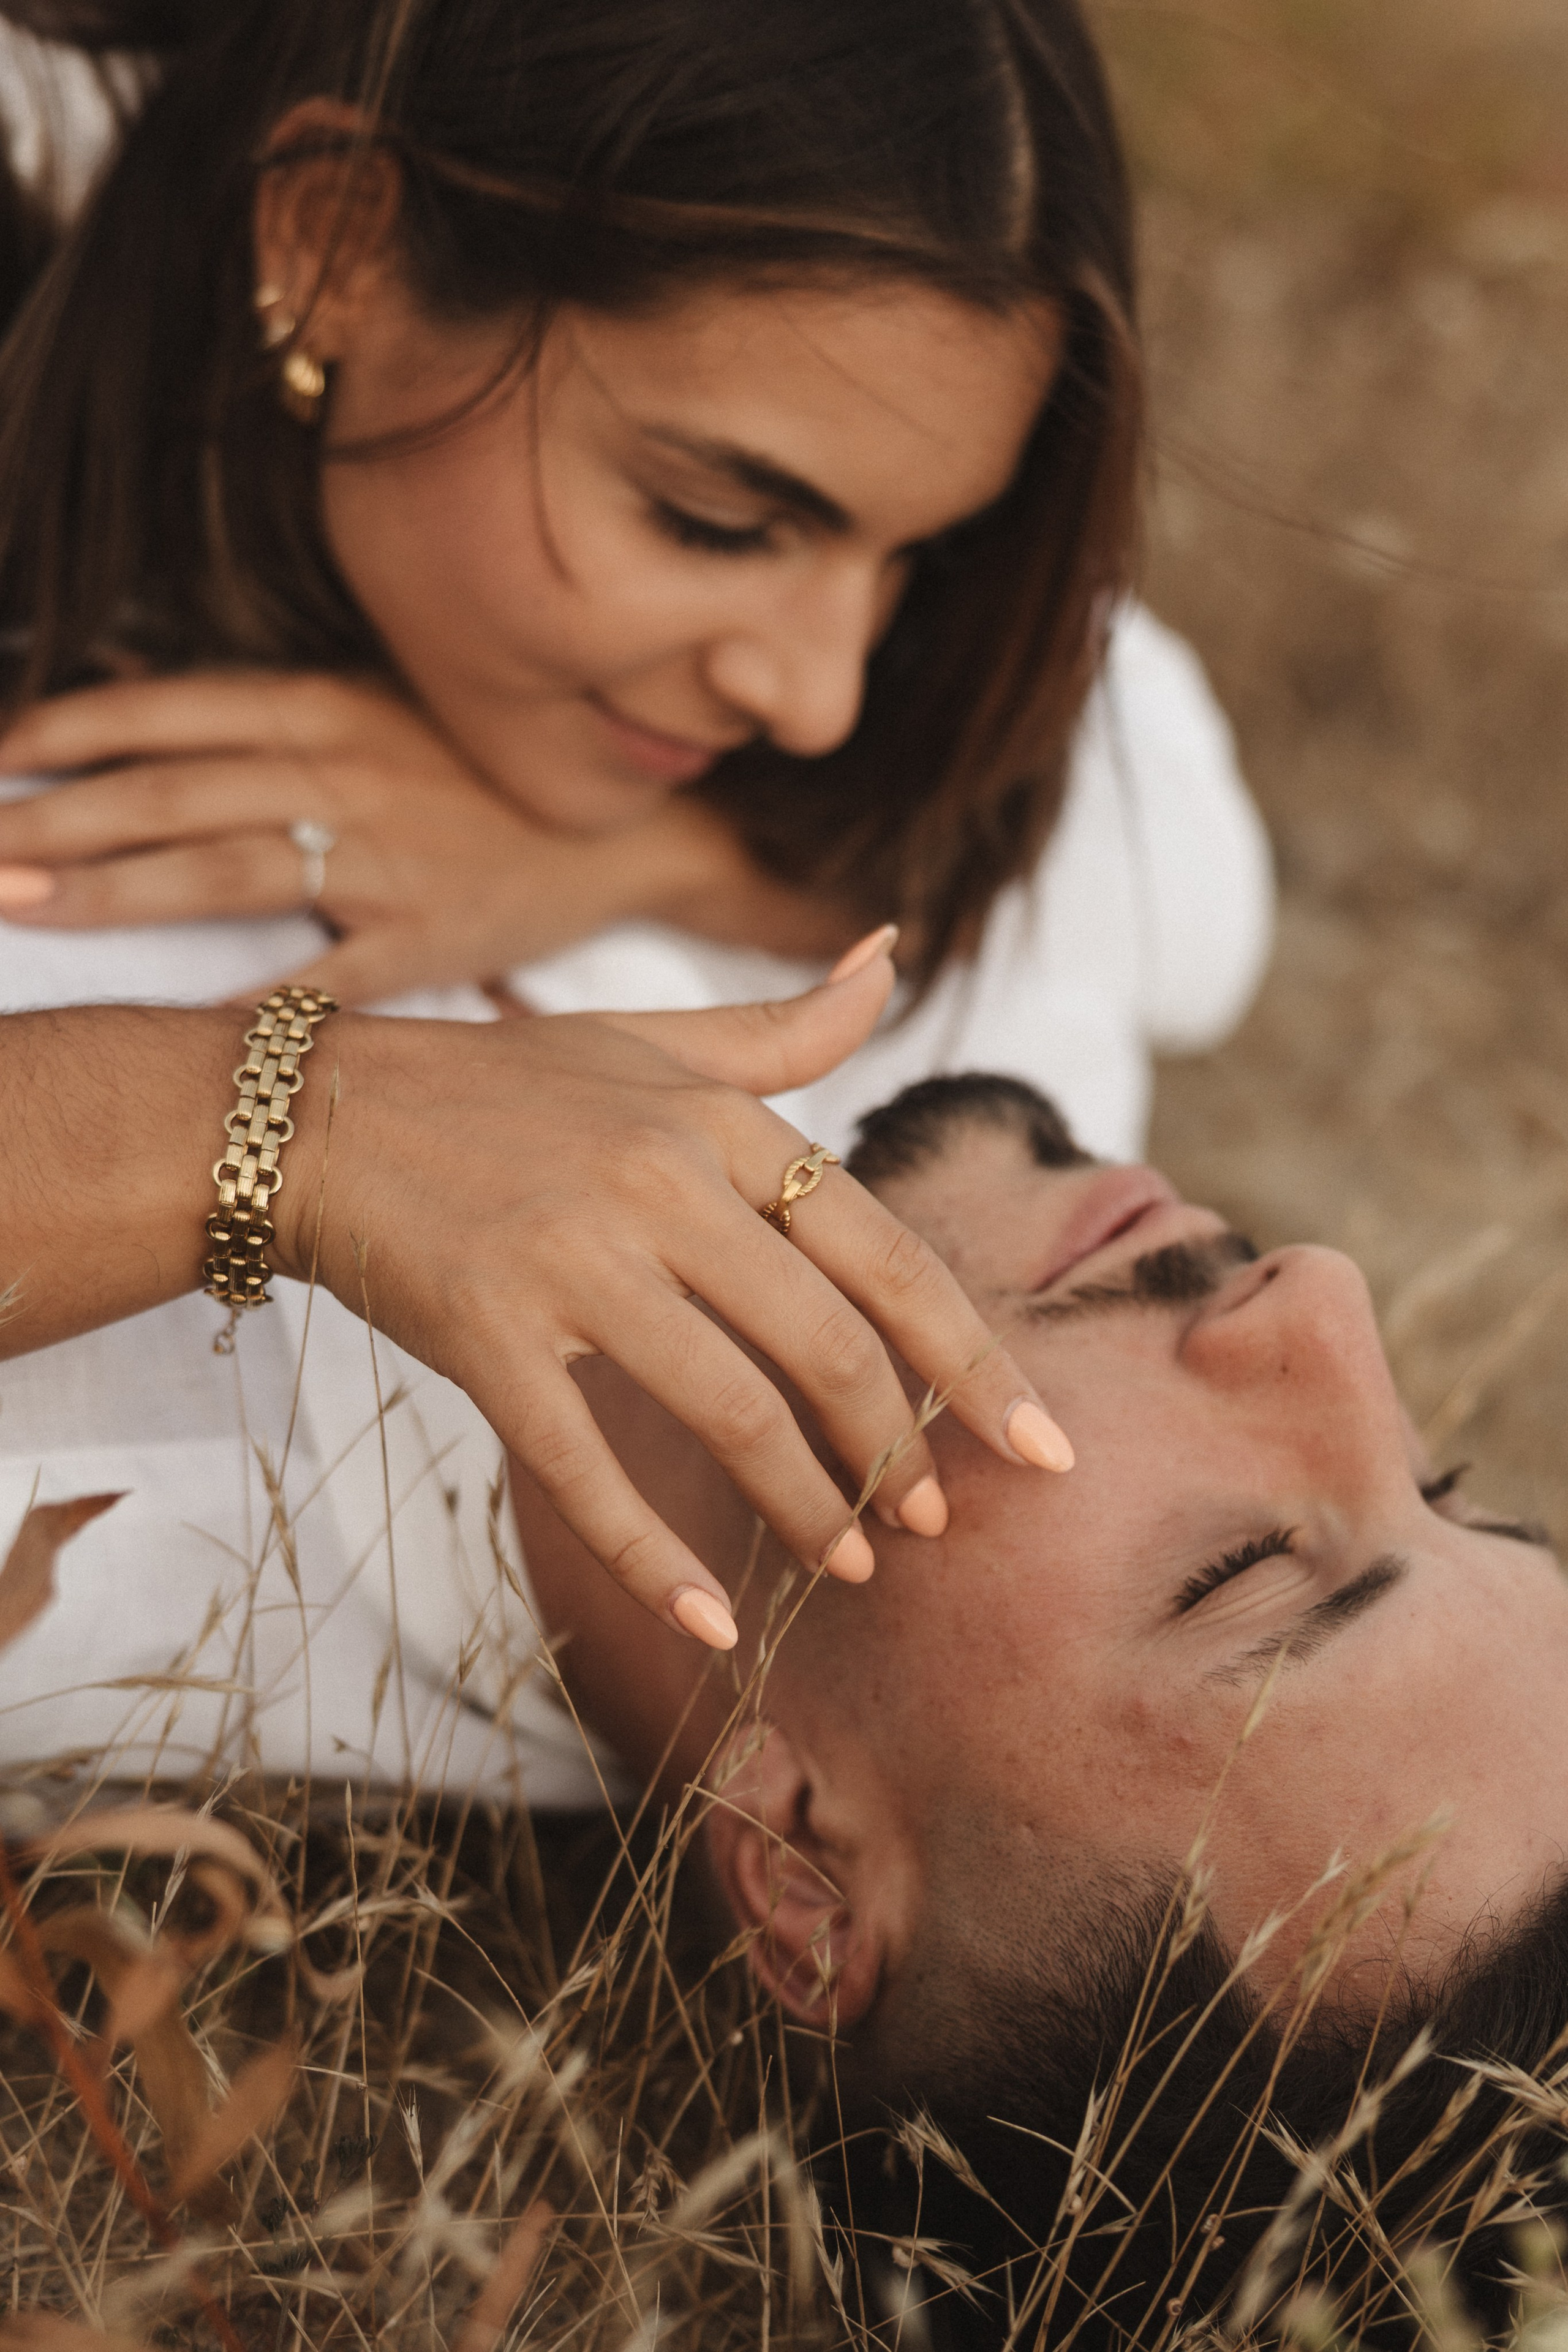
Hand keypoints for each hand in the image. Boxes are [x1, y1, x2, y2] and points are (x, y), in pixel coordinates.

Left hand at [0, 671, 736, 1002]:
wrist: (632, 827)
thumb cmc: (485, 774)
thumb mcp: (384, 707)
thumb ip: (272, 717)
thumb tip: (143, 715)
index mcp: (331, 706)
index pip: (176, 707)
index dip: (73, 725)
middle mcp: (349, 771)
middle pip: (174, 790)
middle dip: (57, 818)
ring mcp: (388, 856)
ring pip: (227, 867)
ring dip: (114, 887)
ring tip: (18, 903)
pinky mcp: (430, 937)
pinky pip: (328, 975)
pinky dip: (257, 1002)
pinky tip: (180, 1026)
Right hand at [279, 943, 1070, 1646]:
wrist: (318, 1116)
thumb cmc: (501, 1087)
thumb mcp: (651, 1041)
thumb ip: (785, 1029)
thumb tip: (892, 956)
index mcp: (716, 1123)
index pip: (883, 1254)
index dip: (970, 1359)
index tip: (1039, 1442)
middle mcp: (659, 1188)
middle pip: (824, 1344)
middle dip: (895, 1449)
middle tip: (927, 1518)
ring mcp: (573, 1266)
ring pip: (730, 1412)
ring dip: (805, 1507)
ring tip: (848, 1564)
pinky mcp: (491, 1340)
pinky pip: (588, 1469)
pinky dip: (653, 1556)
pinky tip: (709, 1620)